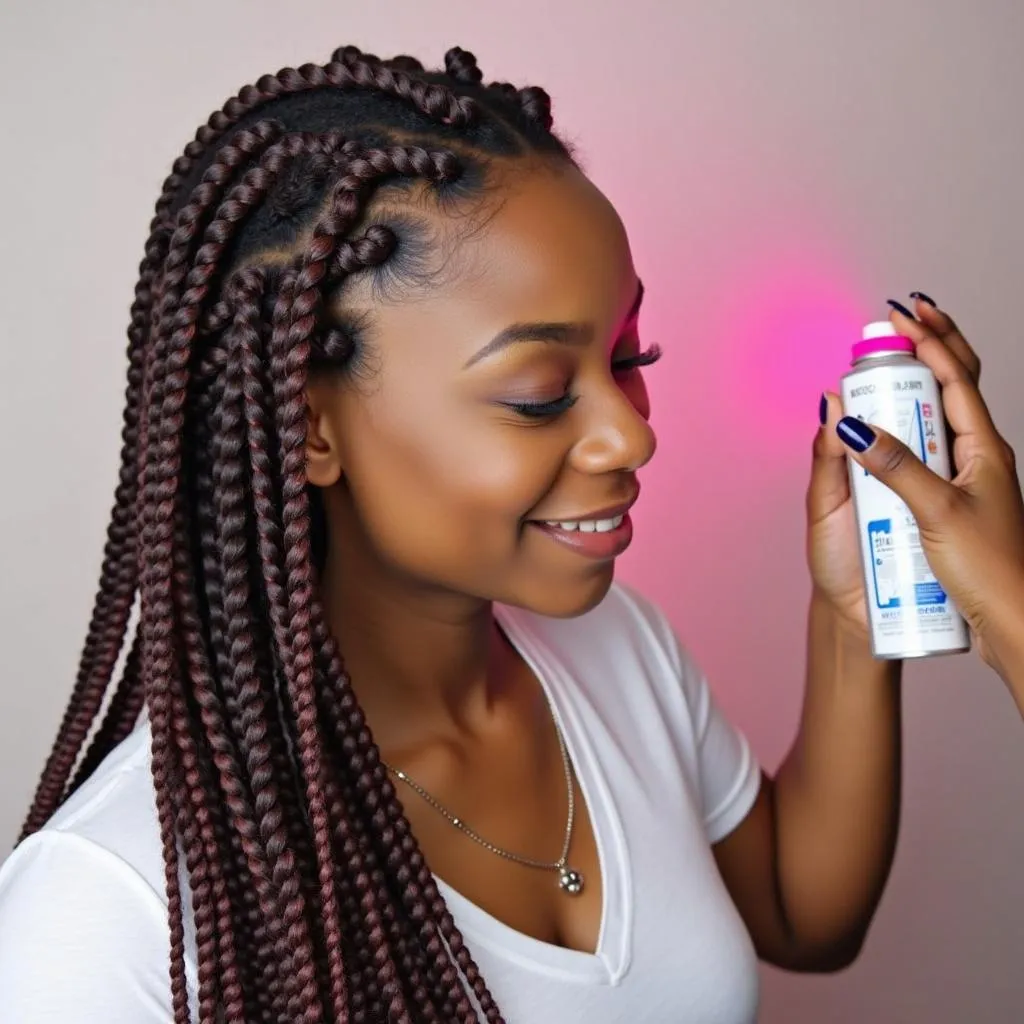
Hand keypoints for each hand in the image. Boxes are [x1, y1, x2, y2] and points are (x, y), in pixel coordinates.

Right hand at [825, 297, 1023, 676]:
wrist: (1009, 623)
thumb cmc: (987, 568)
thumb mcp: (936, 511)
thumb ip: (895, 465)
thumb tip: (852, 423)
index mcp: (984, 448)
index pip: (955, 376)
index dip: (929, 339)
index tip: (901, 315)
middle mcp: (979, 456)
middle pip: (952, 388)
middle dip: (926, 354)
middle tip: (895, 333)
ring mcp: (967, 479)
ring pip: (936, 421)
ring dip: (911, 392)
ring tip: (883, 377)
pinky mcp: (952, 504)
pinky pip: (926, 454)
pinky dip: (904, 433)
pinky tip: (884, 442)